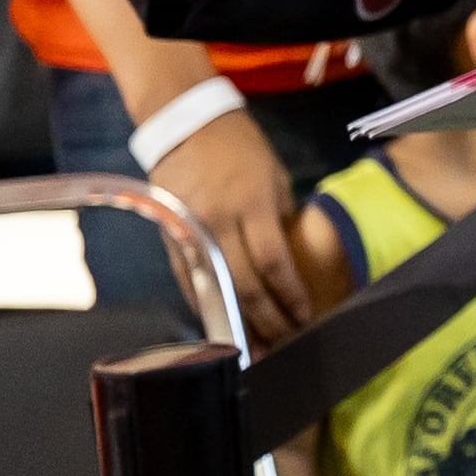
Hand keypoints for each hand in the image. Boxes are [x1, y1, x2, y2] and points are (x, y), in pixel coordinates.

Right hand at [152, 106, 313, 342]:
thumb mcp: (275, 177)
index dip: (290, 295)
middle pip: (245, 284)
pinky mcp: (170, 239)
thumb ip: (280, 220)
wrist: (186, 127)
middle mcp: (217, 223)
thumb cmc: (241, 149)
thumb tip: (289, 260)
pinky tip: (222, 326)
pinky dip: (208, 306)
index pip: (274, 262)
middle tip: (286, 343)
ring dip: (237, 322)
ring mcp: (189, 233)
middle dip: (267, 318)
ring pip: (216, 289)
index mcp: (251, 205)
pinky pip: (190, 282)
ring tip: (257, 348)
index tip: (305, 317)